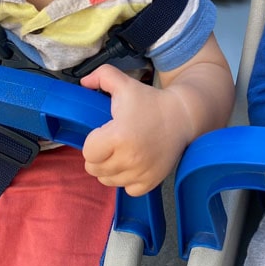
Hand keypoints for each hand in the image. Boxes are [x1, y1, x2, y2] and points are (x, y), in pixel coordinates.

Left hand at [80, 65, 192, 195]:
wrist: (182, 117)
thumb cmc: (150, 101)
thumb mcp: (125, 84)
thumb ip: (102, 75)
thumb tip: (83, 82)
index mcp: (119, 135)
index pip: (88, 152)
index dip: (93, 141)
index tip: (105, 132)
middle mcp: (129, 158)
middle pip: (94, 169)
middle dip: (99, 155)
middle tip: (112, 142)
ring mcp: (140, 172)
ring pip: (108, 181)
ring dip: (110, 168)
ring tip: (122, 152)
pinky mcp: (150, 182)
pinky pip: (127, 189)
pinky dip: (127, 179)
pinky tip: (133, 164)